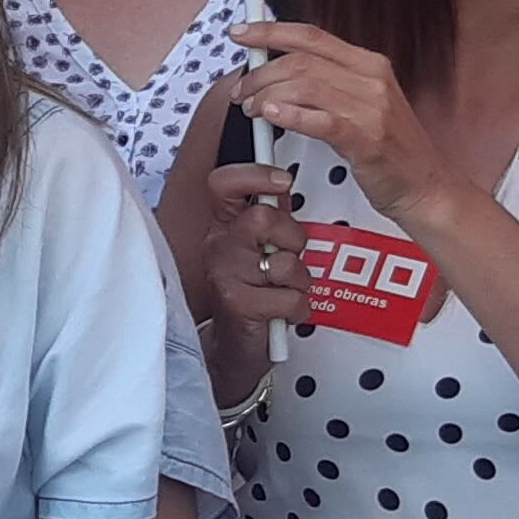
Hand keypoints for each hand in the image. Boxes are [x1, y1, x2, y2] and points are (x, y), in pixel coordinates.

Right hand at [189, 160, 305, 332]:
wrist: (234, 344)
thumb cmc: (254, 292)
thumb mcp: (262, 245)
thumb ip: (274, 215)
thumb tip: (284, 184)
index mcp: (225, 225)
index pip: (224, 184)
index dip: (256, 174)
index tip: (282, 180)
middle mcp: (220, 245)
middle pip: (264, 218)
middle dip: (292, 238)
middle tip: (287, 256)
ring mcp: (225, 274)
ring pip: (285, 262)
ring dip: (298, 280)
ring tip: (283, 289)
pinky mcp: (238, 305)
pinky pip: (290, 298)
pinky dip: (297, 308)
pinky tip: (282, 311)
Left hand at [230, 21, 448, 222]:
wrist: (426, 186)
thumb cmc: (391, 149)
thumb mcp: (363, 103)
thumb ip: (328, 84)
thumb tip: (278, 72)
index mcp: (368, 64)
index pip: (311, 36)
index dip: (269, 31)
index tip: (241, 34)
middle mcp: (371, 79)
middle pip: (301, 60)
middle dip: (261, 72)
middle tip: (242, 90)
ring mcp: (371, 108)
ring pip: (304, 85)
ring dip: (268, 96)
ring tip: (252, 110)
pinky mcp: (367, 139)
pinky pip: (321, 120)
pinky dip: (290, 115)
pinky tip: (271, 117)